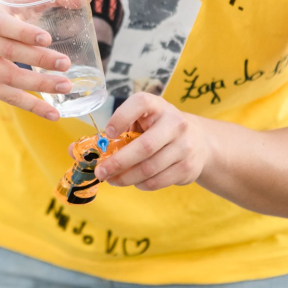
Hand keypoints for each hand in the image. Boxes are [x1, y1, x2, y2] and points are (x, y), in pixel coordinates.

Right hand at [0, 0, 73, 119]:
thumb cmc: (2, 10)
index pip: (2, 24)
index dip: (24, 33)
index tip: (47, 39)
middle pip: (8, 52)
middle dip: (39, 60)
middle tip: (66, 64)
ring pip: (7, 78)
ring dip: (38, 85)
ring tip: (65, 87)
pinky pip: (5, 96)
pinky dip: (30, 105)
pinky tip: (52, 113)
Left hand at [95, 93, 211, 190]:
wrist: (199, 142)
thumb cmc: (160, 129)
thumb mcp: (144, 120)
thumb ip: (122, 130)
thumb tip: (88, 151)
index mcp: (158, 106)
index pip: (140, 104)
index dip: (121, 117)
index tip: (108, 134)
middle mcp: (175, 123)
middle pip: (144, 146)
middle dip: (118, 162)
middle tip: (100, 172)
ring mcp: (184, 146)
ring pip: (149, 169)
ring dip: (126, 178)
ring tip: (113, 180)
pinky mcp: (187, 167)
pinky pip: (157, 181)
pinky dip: (140, 184)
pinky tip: (134, 181)